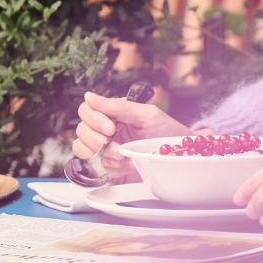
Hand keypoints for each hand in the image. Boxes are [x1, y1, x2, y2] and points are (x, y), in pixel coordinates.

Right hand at [72, 91, 188, 184]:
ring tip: (123, 154)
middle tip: (116, 142)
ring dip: (103, 154)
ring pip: (84, 150)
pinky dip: (111, 166)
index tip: (112, 128)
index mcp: (114, 113)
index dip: (94, 119)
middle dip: (96, 138)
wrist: (180, 155)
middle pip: (81, 131)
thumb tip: (89, 95)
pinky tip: (126, 164)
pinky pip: (97, 167)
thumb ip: (118, 106)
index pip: (86, 110)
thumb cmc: (167, 131)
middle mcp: (106, 129)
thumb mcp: (146, 114)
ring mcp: (106, 148)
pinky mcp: (109, 165)